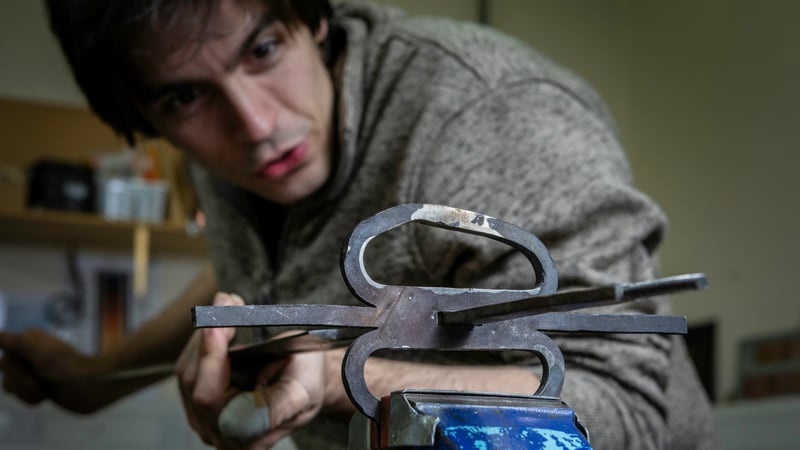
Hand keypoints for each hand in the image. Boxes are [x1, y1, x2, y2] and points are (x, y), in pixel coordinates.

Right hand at [0, 329, 110, 412]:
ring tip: (47, 390)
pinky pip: (20, 395)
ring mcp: (33, 368)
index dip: (15, 369)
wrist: (94, 388)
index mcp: (30, 339)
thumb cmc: (70, 370)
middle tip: (44, 380)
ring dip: (28, 392)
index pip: (4, 358)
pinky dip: (32, 398)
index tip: (36, 368)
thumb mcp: (43, 355)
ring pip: (11, 386)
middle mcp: (29, 351)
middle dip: (23, 383)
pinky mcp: (38, 383)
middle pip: (6, 372)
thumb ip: (19, 344)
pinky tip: (47, 396)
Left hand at [176, 292, 330, 448]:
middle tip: (226, 301)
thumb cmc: (309, 383)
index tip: (216, 324)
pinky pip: (190, 366)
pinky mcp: (200, 400)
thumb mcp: (302, 392)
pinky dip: (202, 339)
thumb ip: (276, 406)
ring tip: (227, 304)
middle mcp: (221, 433)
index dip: (210, 359)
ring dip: (204, 333)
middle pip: (193, 382)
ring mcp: (207, 418)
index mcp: (247, 437)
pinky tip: (220, 320)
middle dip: (207, 336)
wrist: (309, 380)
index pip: (210, 399)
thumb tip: (252, 410)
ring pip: (187, 371)